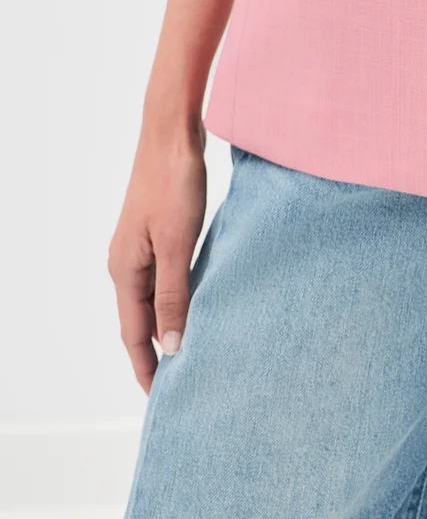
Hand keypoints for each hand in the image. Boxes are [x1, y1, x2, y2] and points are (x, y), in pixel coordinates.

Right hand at [108, 121, 207, 391]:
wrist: (172, 133)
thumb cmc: (173, 182)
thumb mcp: (177, 243)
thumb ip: (174, 293)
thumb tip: (172, 344)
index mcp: (125, 270)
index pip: (134, 333)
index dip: (147, 367)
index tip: (161, 399)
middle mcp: (127, 263)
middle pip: (142, 319)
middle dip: (159, 351)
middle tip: (183, 383)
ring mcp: (140, 247)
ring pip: (154, 298)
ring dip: (170, 323)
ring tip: (193, 351)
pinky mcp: (157, 232)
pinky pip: (164, 277)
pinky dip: (178, 296)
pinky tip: (197, 303)